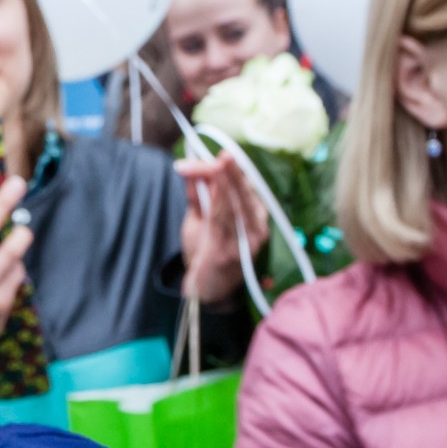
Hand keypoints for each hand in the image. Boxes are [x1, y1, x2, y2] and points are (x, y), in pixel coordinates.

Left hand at [175, 154, 267, 302]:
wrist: (205, 291)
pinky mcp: (229, 251)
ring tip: (212, 164)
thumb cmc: (206, 251)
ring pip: (234, 203)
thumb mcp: (201, 219)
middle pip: (242, 191)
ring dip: (220, 182)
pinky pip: (223, 221)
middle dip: (226, 171)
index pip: (244, 184)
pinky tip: (211, 185)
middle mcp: (256, 227)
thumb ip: (197, 195)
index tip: (205, 156)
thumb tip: (190, 165)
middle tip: (217, 156)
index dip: (228, 168)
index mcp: (254, 215)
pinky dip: (216, 200)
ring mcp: (245, 241)